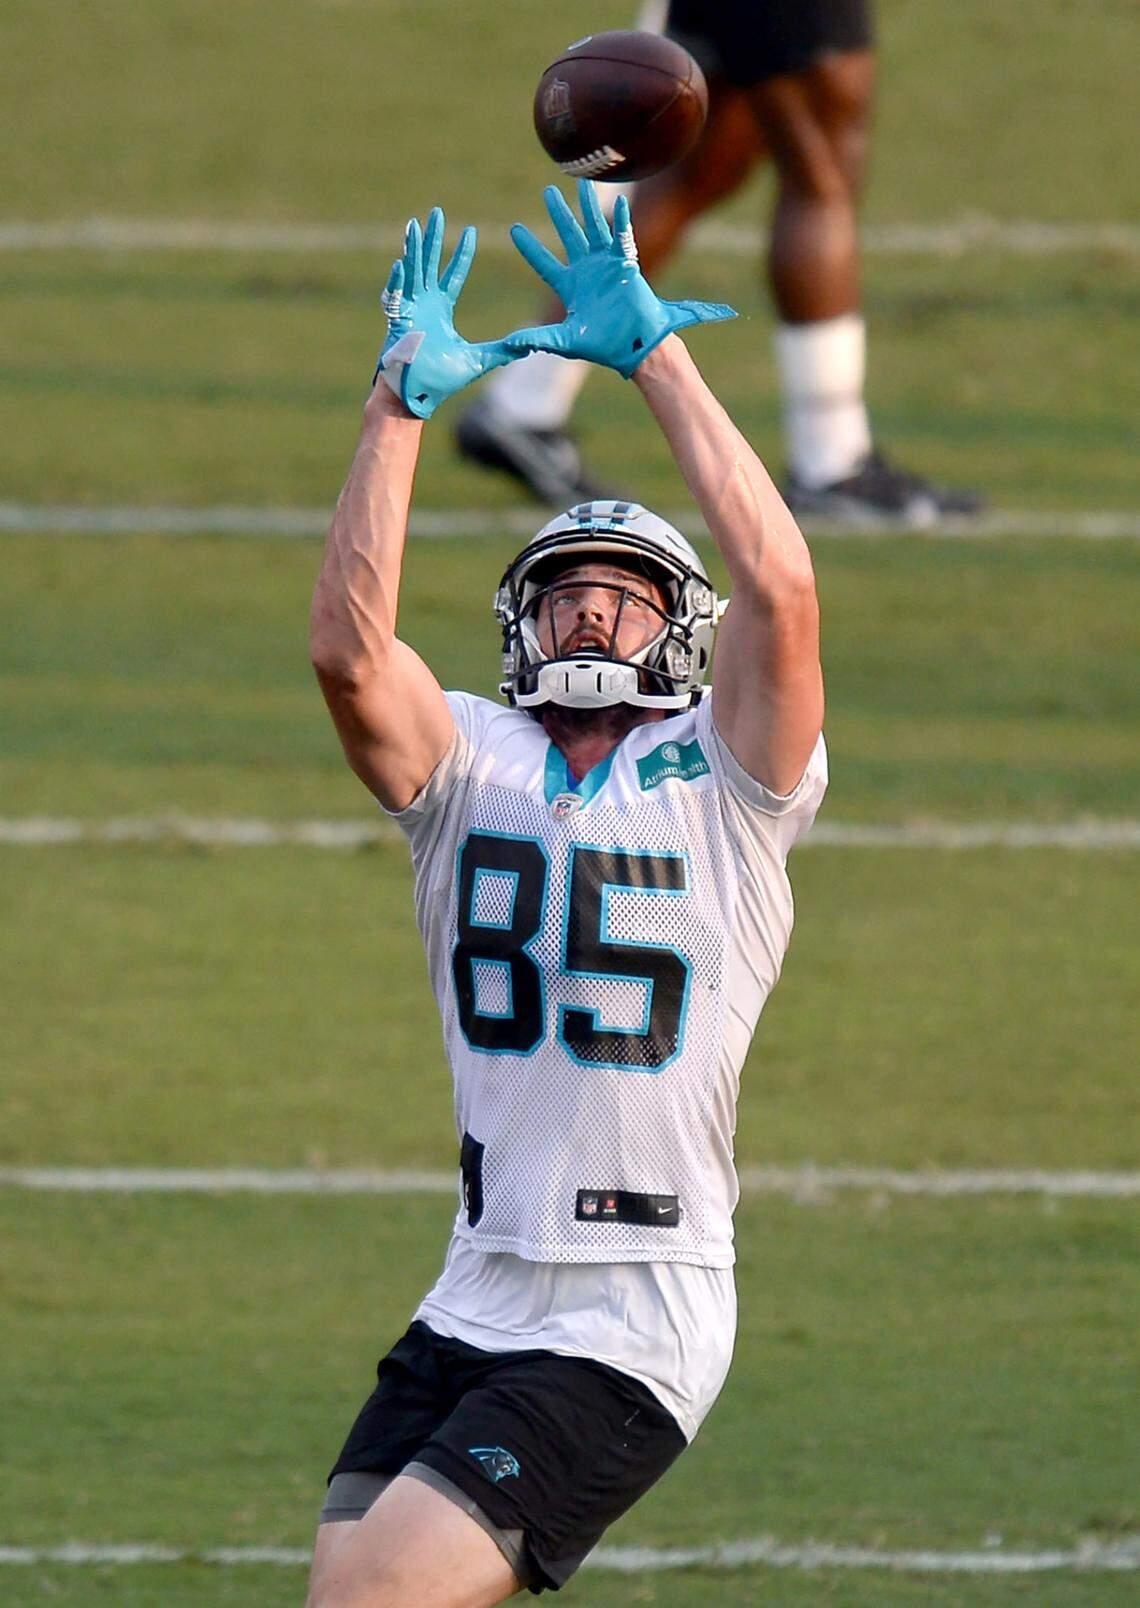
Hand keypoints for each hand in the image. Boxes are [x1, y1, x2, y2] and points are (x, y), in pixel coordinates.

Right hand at [375, 208, 515, 418]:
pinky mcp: (396, 323)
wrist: (415, 397)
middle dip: (434, 238)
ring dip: (413, 250)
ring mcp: (408, 311)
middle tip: (437, 212)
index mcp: (440, 309)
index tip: (471, 233)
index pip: (453, 275)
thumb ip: (501, 352)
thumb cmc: (439, 381)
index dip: (462, 255)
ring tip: (415, 226)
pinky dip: (398, 281)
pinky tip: (401, 263)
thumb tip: (528, 347)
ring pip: (411, 272)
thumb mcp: (477, 361)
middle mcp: (423, 304)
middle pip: (429, 263)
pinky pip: (396, 298)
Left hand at [506, 180, 736, 378]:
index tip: (514, 229)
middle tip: (548, 191)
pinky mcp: (626, 264)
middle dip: (559, 213)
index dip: (529, 247)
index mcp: (570, 287)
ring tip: (583, 182)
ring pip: (595, 227)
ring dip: (589, 205)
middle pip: (569, 235)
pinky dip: (622, 221)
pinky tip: (619, 202)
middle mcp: (586, 270)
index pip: (544, 263)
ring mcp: (606, 264)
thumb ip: (539, 338)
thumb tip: (509, 343)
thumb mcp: (565, 341)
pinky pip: (623, 237)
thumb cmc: (602, 346)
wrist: (633, 346)